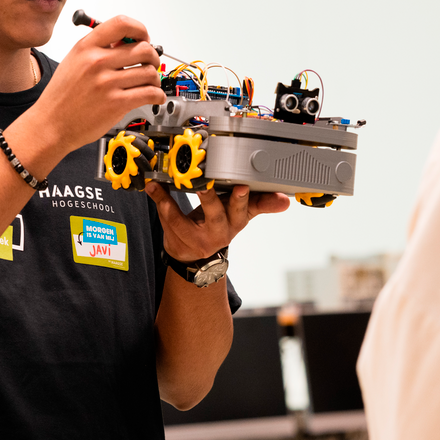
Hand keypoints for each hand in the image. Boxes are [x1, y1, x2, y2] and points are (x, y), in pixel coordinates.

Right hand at [30, 15, 165, 155]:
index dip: (140, 29)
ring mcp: (107, 83)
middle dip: (153, 56)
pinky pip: (149, 93)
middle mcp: (97, 62)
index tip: (144, 37)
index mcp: (86, 47)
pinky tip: (153, 97)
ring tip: (150, 83)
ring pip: (149, 72)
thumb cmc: (61, 96)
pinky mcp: (116, 103)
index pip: (122, 24)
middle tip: (150, 64)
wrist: (50, 124)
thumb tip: (126, 42)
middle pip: (143, 48)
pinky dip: (157, 95)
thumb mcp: (73, 62)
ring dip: (155, 78)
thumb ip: (98, 49)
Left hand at [146, 183, 289, 261]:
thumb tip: (286, 199)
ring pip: (184, 221)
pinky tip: (153, 186)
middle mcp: (219, 232)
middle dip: (212, 199)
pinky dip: (159, 201)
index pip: (245, 209)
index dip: (243, 199)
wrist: (196, 255)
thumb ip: (261, 203)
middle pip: (217, 215)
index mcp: (237, 221)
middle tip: (206, 184)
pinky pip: (167, 219)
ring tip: (166, 183)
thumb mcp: (240, 214)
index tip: (243, 187)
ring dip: (174, 202)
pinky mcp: (178, 238)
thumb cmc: (217, 225)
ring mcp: (197, 238)